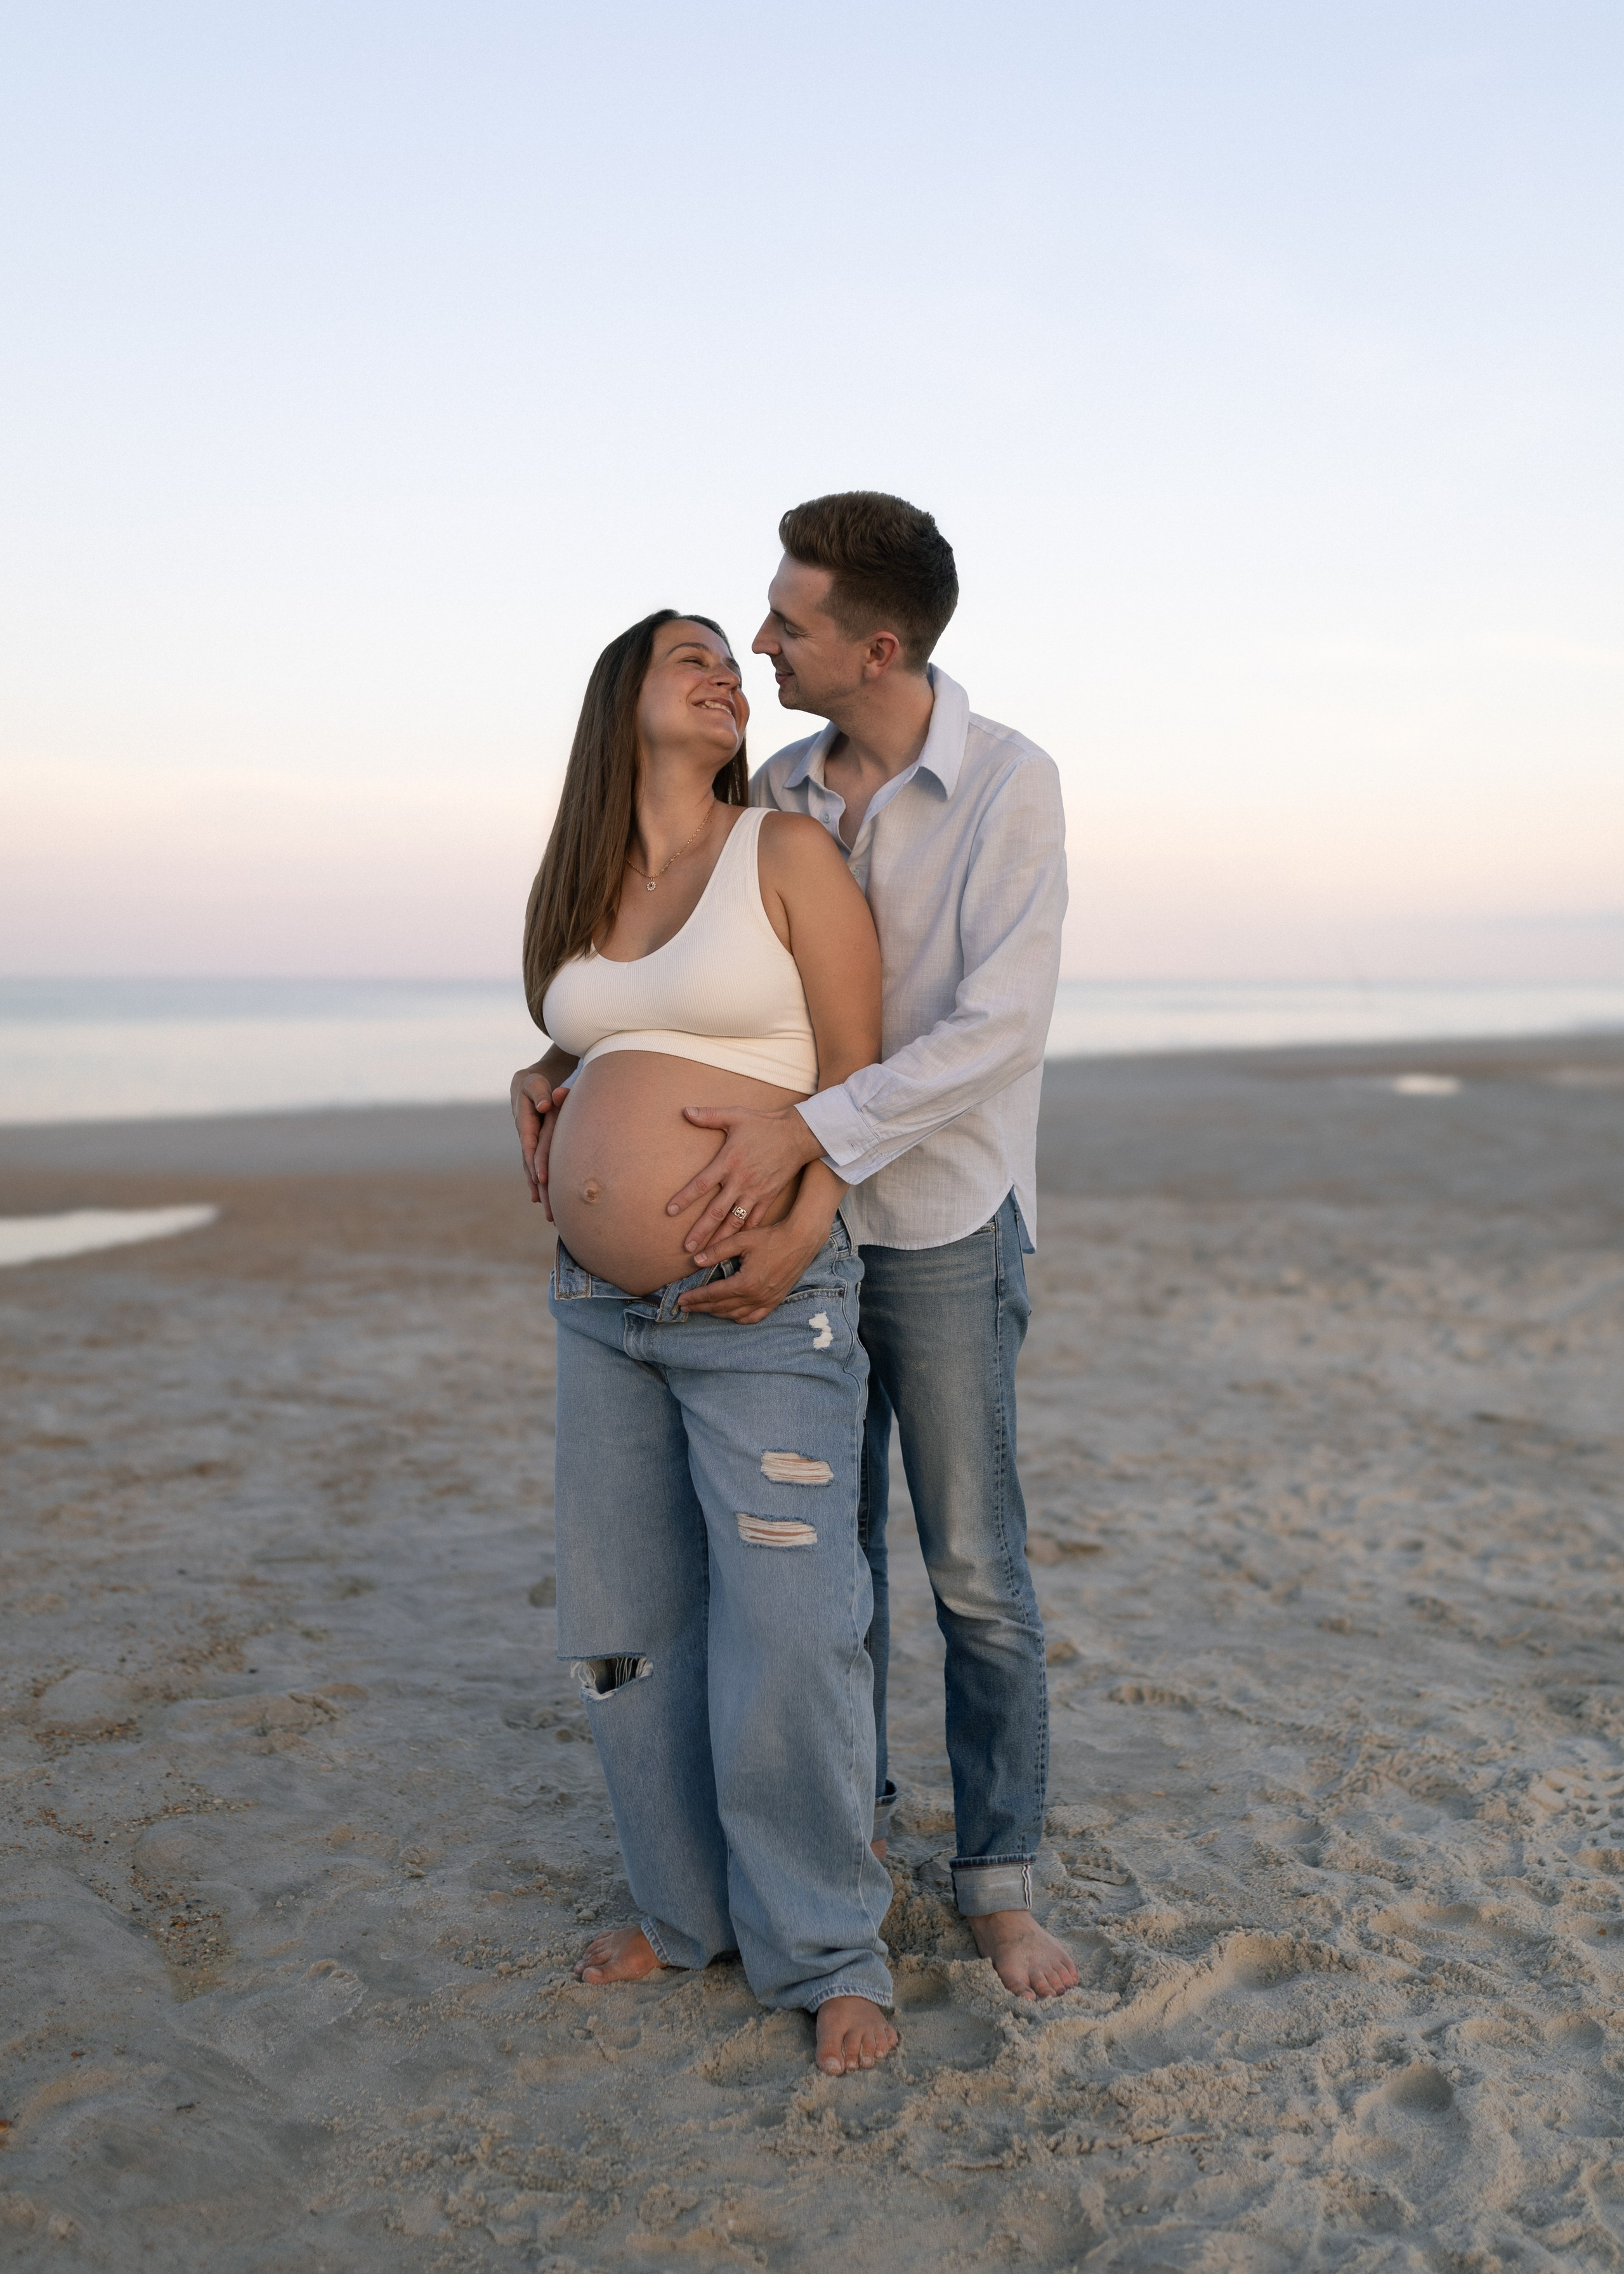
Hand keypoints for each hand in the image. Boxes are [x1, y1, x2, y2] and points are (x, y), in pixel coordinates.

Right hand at [510, 1061, 570, 1209]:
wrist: (527, 1085)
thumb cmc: (535, 1082)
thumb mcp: (535, 1082)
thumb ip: (540, 1092)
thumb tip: (546, 1105)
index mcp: (526, 1124)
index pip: (531, 1147)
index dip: (536, 1163)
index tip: (542, 1180)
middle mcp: (526, 1139)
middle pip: (532, 1167)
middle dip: (541, 1189)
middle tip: (550, 1212)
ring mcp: (529, 1145)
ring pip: (534, 1172)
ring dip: (542, 1194)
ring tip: (550, 1217)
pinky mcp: (535, 1148)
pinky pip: (537, 1169)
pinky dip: (539, 1185)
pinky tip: (542, 1201)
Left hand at [666, 1105, 824, 1255]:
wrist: (798, 1135)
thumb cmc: (764, 1124)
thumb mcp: (735, 1115)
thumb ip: (709, 1115)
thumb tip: (685, 1111)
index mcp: (728, 1162)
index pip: (701, 1184)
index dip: (684, 1198)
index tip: (669, 1211)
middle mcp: (740, 1181)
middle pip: (715, 1211)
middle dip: (700, 1231)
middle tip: (686, 1248)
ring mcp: (755, 1192)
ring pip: (734, 1221)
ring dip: (719, 1239)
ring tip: (707, 1254)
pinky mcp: (768, 1197)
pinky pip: (754, 1220)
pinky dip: (743, 1234)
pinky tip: (735, 1247)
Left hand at [677, 1214, 829, 1323]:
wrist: (801, 1241)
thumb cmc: (771, 1237)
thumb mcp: (741, 1240)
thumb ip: (717, 1251)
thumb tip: (695, 1260)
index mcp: (745, 1283)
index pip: (713, 1294)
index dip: (695, 1297)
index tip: (681, 1299)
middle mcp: (755, 1297)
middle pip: (721, 1307)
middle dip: (701, 1307)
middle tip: (684, 1306)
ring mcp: (766, 1301)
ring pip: (736, 1315)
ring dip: (717, 1314)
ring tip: (703, 1309)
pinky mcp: (775, 1301)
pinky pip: (754, 1317)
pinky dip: (739, 1318)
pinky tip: (731, 1315)